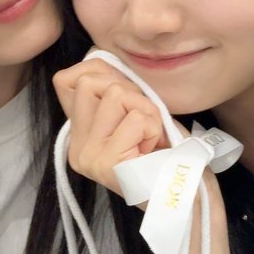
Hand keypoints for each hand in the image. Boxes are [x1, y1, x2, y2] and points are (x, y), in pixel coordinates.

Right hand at [53, 57, 171, 194]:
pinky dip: (155, 127)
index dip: (102, 74)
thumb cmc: (168, 155)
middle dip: (129, 93)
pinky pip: (135, 118)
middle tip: (145, 125)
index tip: (129, 100)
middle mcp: (76, 148)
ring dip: (146, 111)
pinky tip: (154, 151)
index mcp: (79, 135)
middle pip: (90, 81)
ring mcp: (88, 157)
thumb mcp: (137, 112)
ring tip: (151, 139)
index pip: (66, 79)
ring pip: (115, 94)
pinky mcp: (106, 163)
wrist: (187, 198)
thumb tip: (96, 55)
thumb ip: (115, 89)